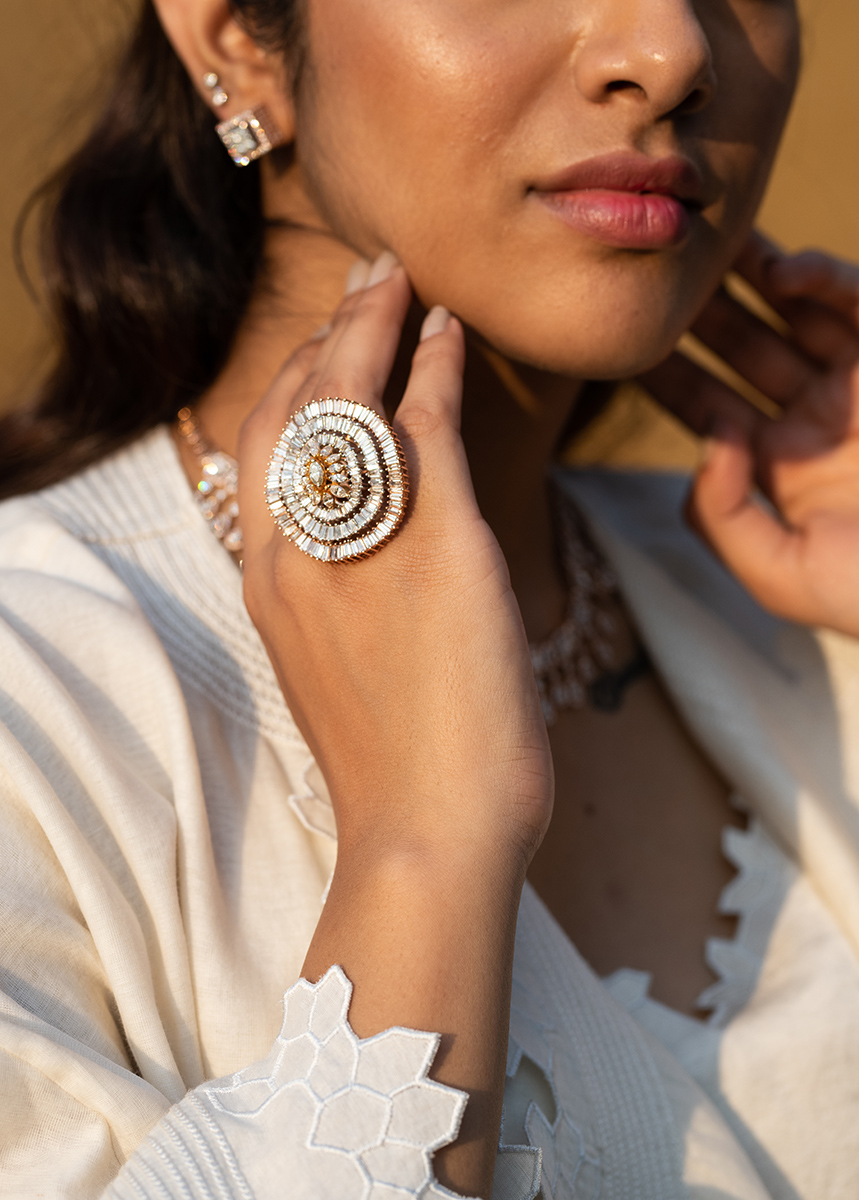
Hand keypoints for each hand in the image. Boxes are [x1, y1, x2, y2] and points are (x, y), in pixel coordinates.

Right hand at [237, 255, 551, 1196]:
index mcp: (268, 583)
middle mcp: (293, 546)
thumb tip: (381, 558)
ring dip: (374, 323)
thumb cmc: (401, 770)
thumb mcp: (342, 674)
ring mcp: (357, 534)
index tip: (324, 348)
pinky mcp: (431, 535)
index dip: (291, 383)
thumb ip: (345, 598)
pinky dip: (435, 361)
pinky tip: (449, 330)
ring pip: (348, 391)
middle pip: (290, 402)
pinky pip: (424, 416)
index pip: (260, 450)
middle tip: (363, 283)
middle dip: (324, 331)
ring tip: (401, 281)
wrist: (431, 833)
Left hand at [641, 231, 858, 637]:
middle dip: (699, 312)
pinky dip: (821, 279)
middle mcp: (812, 418)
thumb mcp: (782, 576)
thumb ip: (722, 517)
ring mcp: (856, 385)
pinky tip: (779, 271)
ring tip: (704, 243)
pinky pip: (854, 303)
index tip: (619, 343)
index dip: (664, 375)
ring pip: (793, 313)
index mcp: (778, 467)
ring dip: (749, 275)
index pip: (707, 407)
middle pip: (742, 349)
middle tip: (652, 272)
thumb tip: (710, 436)